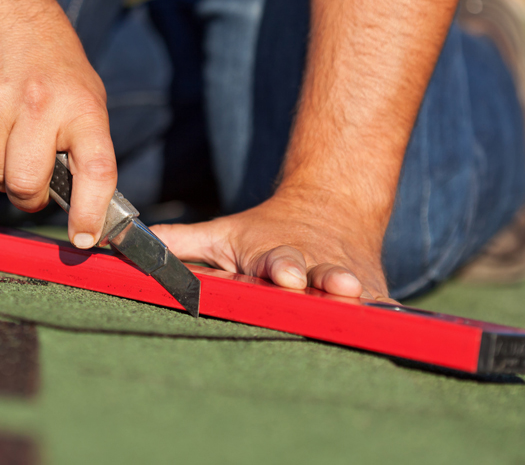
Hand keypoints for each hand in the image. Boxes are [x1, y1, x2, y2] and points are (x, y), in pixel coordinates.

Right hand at [0, 0, 116, 248]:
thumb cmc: (52, 66)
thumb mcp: (86, 96)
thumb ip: (85, 150)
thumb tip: (87, 216)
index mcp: (81, 106)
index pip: (94, 170)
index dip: (90, 213)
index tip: (84, 238)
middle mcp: (38, 104)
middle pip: (25, 185)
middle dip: (30, 196)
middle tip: (34, 185)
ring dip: (2, 174)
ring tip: (12, 142)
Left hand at [151, 188, 394, 300]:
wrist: (331, 205)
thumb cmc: (266, 232)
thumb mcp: (225, 234)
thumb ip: (182, 243)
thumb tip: (127, 246)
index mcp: (273, 253)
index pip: (275, 261)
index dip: (278, 268)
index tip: (280, 273)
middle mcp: (309, 263)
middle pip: (313, 271)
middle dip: (314, 276)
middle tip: (315, 281)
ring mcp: (339, 275)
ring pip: (347, 284)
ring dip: (350, 288)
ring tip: (355, 290)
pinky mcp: (367, 286)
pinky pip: (378, 301)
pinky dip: (385, 309)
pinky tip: (397, 318)